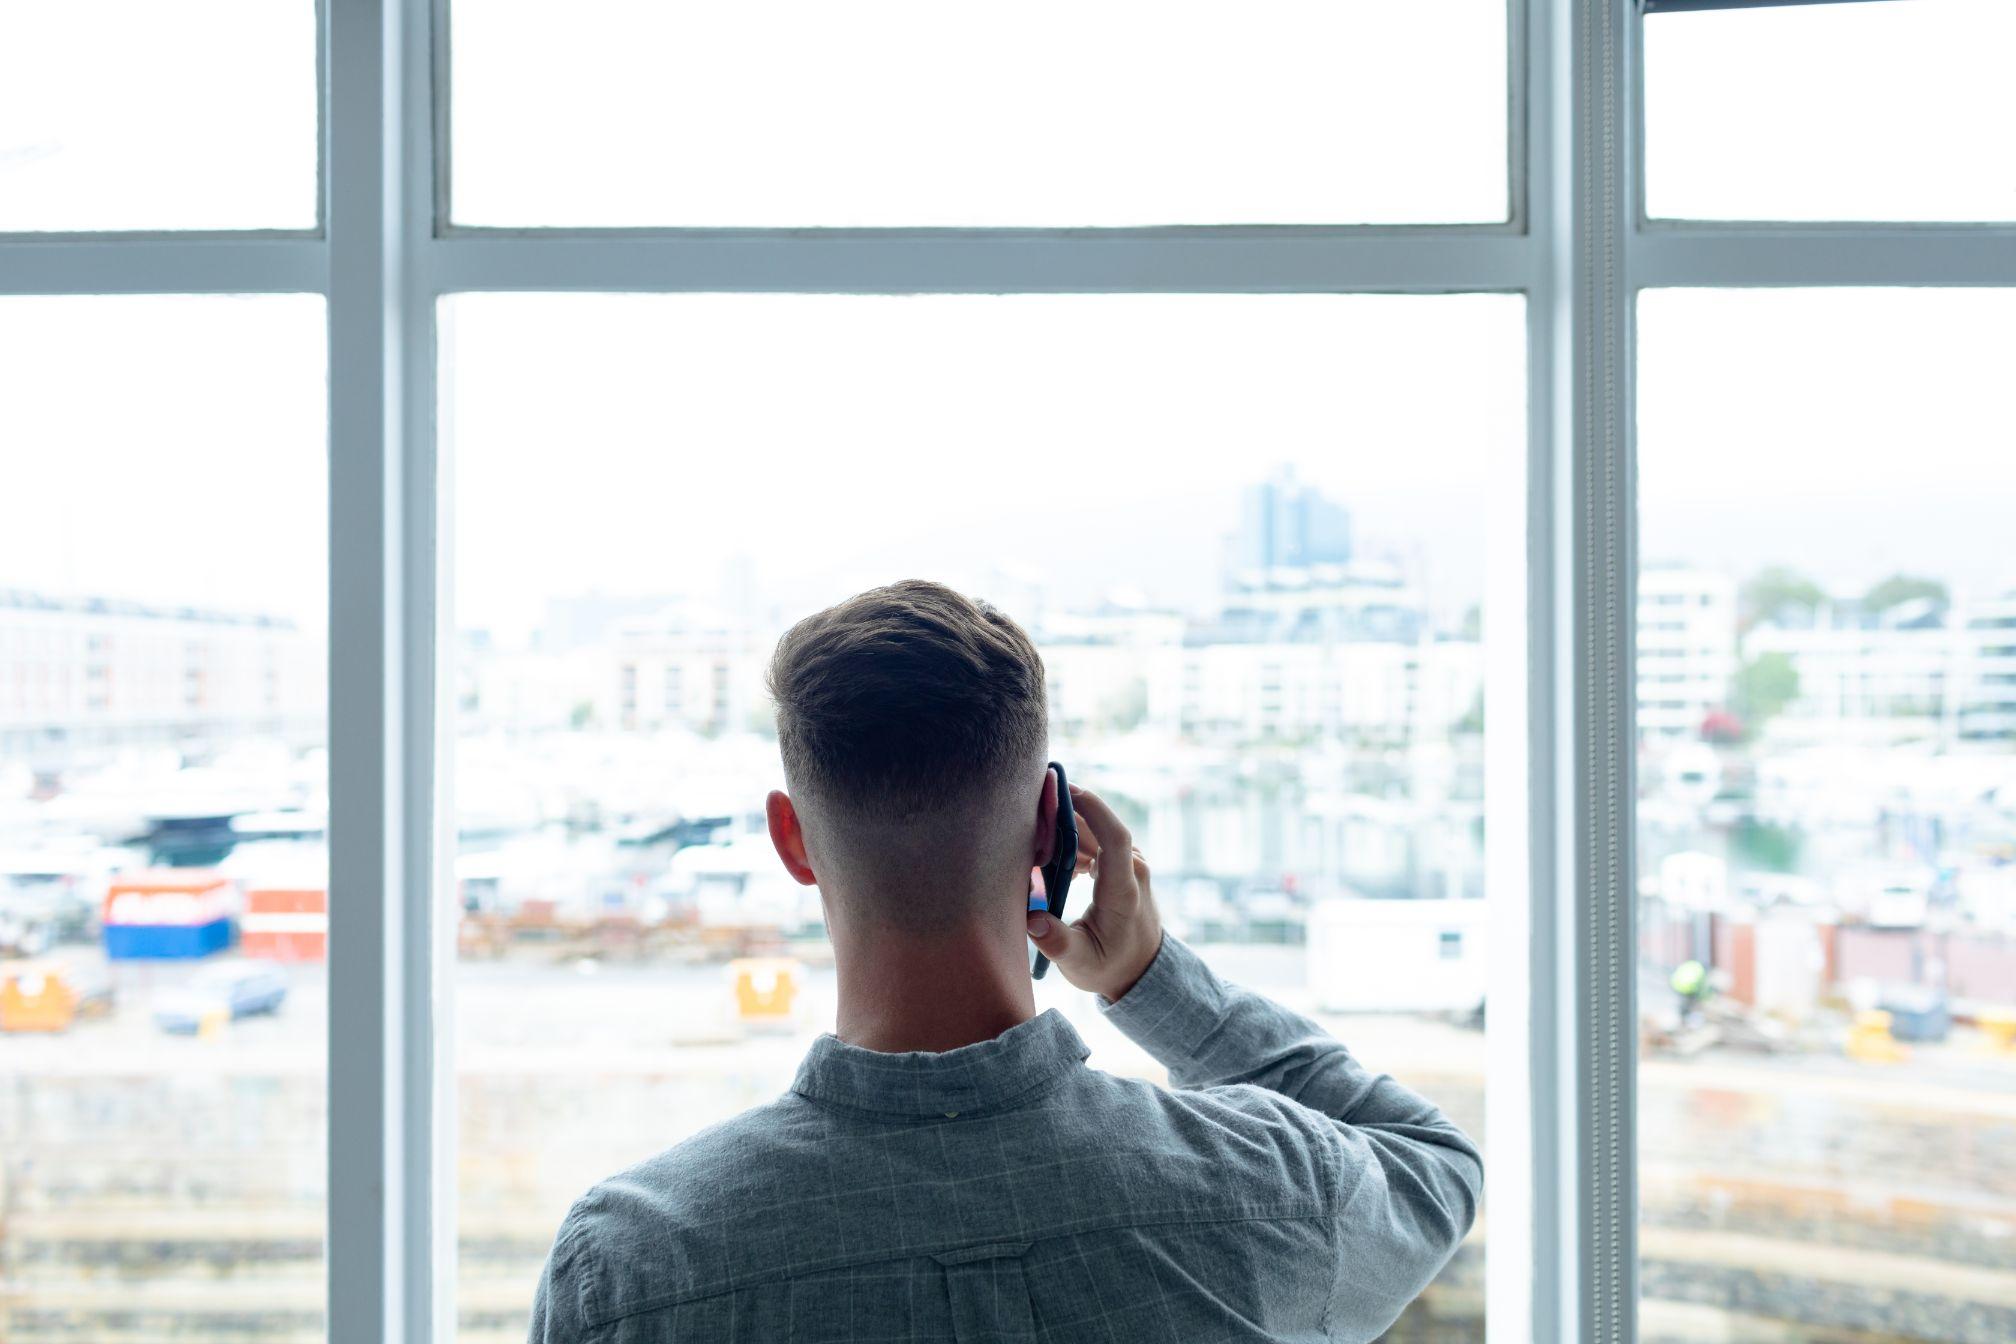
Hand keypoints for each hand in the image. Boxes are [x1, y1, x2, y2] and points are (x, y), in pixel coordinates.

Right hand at [1026, 783, 1163, 1001]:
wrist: (1140, 971)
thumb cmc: (1109, 967)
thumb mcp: (1080, 963)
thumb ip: (1056, 943)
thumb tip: (1032, 920)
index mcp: (1123, 890)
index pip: (1115, 837)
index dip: (1092, 808)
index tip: (1065, 788)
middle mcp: (1132, 870)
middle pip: (1096, 828)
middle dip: (1060, 816)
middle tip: (1023, 817)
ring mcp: (1130, 864)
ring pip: (1094, 832)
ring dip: (1061, 830)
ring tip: (1030, 842)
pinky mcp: (1123, 864)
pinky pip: (1096, 841)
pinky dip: (1070, 842)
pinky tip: (1049, 860)